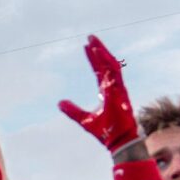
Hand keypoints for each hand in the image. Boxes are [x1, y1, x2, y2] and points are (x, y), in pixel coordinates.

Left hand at [57, 36, 142, 150]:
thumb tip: (59, 103)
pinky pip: (114, 73)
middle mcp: (114, 88)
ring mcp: (119, 89)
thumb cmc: (106, 132)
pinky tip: (98, 53)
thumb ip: (72, 111)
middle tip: (90, 37)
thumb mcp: (84, 119)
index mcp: (107, 91)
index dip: (94, 59)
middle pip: (106, 64)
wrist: (118, 142)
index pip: (100, 71)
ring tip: (93, 42)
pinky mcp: (120, 92)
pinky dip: (106, 63)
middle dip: (98, 50)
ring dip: (102, 53)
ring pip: (112, 65)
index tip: (87, 46)